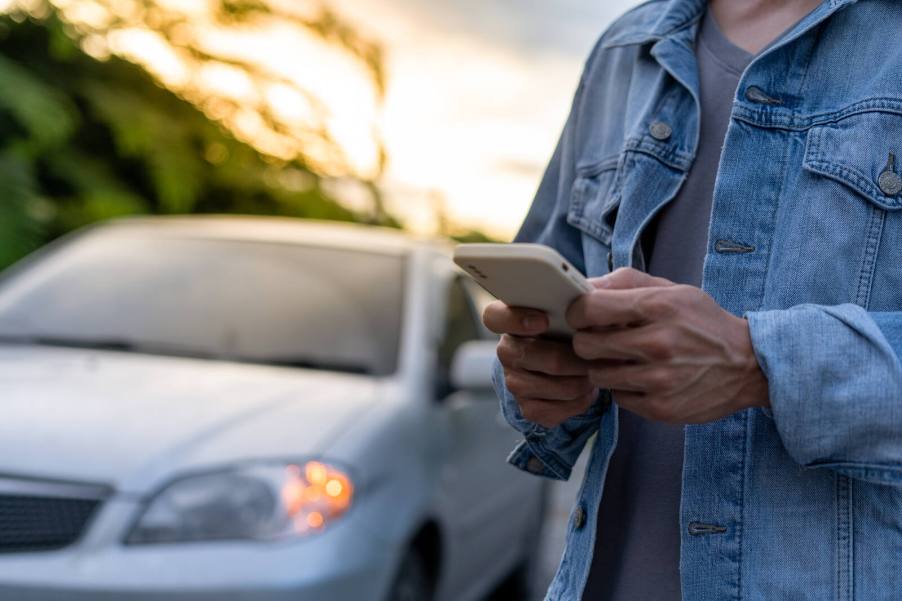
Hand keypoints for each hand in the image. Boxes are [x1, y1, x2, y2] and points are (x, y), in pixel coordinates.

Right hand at [483, 302, 595, 427]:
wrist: (561, 364)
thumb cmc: (565, 328)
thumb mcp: (565, 309)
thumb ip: (571, 302)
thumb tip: (591, 308)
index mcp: (508, 321)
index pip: (494, 317)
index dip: (516, 320)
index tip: (544, 321)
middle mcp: (506, 352)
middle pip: (542, 358)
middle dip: (578, 358)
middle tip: (597, 354)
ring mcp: (514, 383)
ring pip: (559, 386)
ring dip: (584, 380)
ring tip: (594, 371)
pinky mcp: (528, 409)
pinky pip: (560, 409)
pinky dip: (582, 401)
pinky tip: (587, 390)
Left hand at [566, 268, 769, 423]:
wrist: (748, 366)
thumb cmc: (703, 322)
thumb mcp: (671, 290)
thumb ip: (625, 283)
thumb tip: (583, 286)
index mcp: (658, 307)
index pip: (588, 309)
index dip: (578, 312)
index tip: (583, 315)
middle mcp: (657, 344)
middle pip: (585, 346)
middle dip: (587, 341)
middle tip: (600, 339)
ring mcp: (658, 381)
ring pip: (597, 375)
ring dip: (604, 367)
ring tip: (624, 359)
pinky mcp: (660, 408)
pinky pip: (617, 397)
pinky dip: (624, 388)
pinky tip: (642, 378)